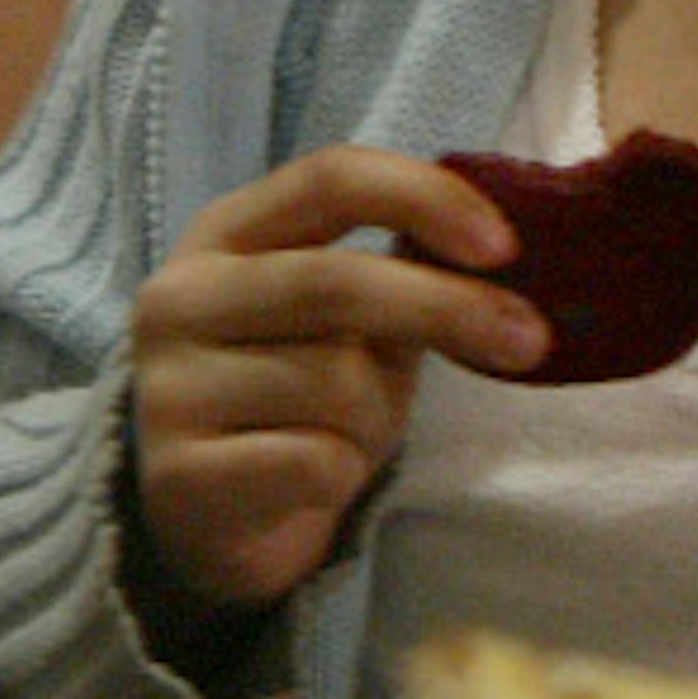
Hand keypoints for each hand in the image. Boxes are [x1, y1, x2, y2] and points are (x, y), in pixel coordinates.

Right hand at [129, 147, 551, 610]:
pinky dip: (344, 474)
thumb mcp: (348, 320)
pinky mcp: (176, 477)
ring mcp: (165, 387)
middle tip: (531, 339)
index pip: (330, 178)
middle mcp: (178, 297)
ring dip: (381, 415)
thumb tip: (503, 249)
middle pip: (336, 281)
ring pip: (334, 384)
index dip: (424, 198)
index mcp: (226, 232)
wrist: (212, 520)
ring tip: (355, 433)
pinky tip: (314, 479)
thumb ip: (402, 270)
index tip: (505, 246)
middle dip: (448, 308)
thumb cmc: (298, 397)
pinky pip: (315, 464)